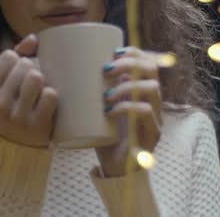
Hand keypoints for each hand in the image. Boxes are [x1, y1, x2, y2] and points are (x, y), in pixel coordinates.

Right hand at [0, 34, 57, 147]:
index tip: (21, 69)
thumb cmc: (15, 106)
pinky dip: (52, 95)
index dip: (19, 58)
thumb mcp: (6, 85)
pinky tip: (49, 100)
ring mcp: (18, 115)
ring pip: (36, 78)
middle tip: (33, 82)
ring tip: (41, 89)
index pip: (7, 56)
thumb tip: (33, 38)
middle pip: (24, 65)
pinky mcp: (37, 125)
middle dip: (33, 68)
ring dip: (43, 80)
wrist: (21, 146)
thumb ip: (18, 56)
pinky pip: (50, 96)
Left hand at [95, 47, 162, 176]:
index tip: (113, 53)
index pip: (147, 61)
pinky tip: (110, 111)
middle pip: (152, 70)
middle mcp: (152, 100)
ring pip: (152, 88)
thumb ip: (90, 89)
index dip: (134, 52)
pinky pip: (147, 111)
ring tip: (106, 95)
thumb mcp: (96, 106)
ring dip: (126, 86)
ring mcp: (156, 117)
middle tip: (106, 70)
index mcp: (140, 90)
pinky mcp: (153, 133)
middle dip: (129, 64)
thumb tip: (63, 66)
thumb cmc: (102, 134)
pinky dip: (127, 107)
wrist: (113, 168)